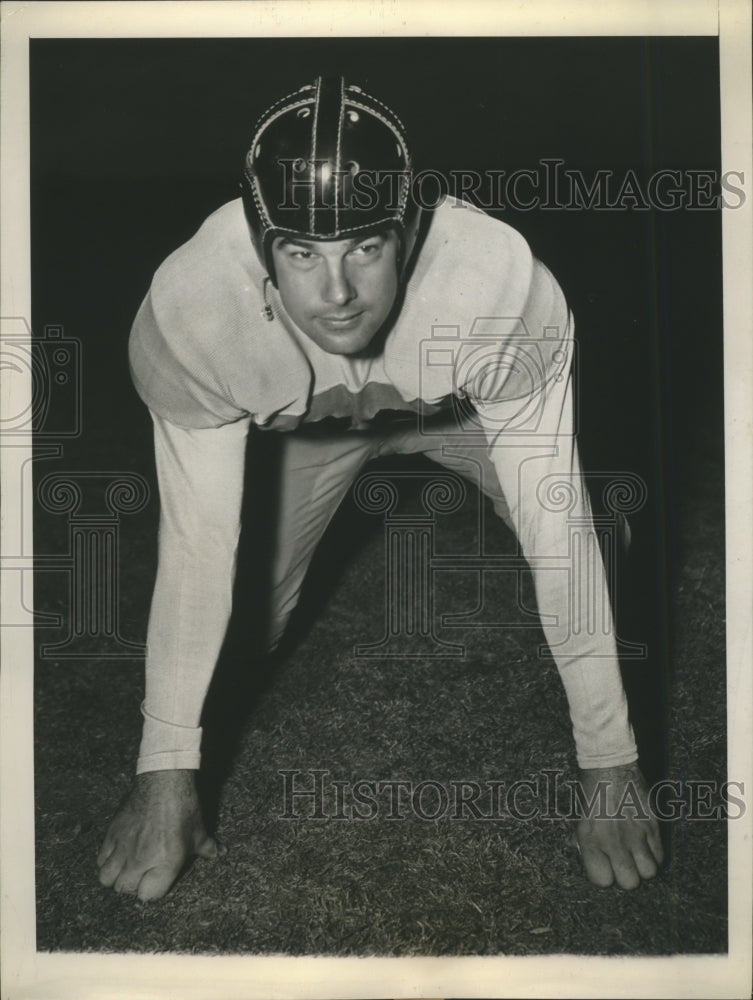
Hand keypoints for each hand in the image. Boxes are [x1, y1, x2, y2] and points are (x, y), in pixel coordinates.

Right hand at [97, 769, 219, 900]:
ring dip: (116, 876)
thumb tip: (220, 853)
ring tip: (127, 866)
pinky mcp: (112, 834)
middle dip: (132, 885)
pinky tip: (118, 852)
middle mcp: (140, 860)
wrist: (164, 781)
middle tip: (141, 874)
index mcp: (165, 864)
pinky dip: (106, 860)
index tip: (157, 882)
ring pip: (106, 878)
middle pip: (124, 889)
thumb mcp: (198, 831)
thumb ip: (207, 848)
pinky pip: (100, 858)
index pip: (148, 896)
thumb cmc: (184, 808)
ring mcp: (123, 848)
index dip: (153, 891)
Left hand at [574, 762, 663, 888]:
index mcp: (591, 840)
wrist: (610, 764)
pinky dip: (655, 854)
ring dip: (644, 867)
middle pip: (630, 882)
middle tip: (624, 863)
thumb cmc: (592, 790)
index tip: (606, 868)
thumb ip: (583, 841)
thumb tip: (582, 854)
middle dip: (627, 875)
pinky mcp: (653, 825)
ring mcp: (636, 834)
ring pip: (649, 872)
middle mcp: (614, 841)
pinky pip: (660, 855)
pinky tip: (646, 845)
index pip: (601, 880)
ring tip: (637, 855)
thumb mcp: (580, 817)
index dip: (605, 876)